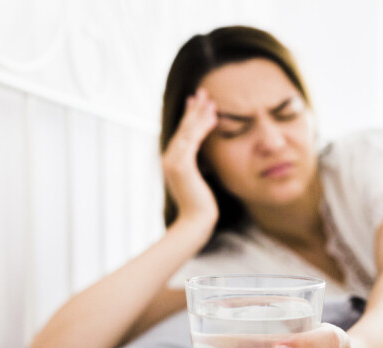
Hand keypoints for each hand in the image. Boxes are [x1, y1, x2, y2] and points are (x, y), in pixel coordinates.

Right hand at [161, 88, 219, 231]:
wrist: (195, 222)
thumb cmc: (199, 207)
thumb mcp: (197, 184)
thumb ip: (195, 172)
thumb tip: (201, 167)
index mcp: (172, 162)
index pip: (182, 134)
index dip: (189, 117)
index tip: (196, 102)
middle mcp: (169, 158)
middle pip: (183, 127)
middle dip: (194, 109)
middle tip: (203, 91)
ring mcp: (173, 161)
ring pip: (188, 131)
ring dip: (199, 113)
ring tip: (210, 99)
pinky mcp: (182, 165)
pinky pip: (193, 140)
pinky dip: (202, 127)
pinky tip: (213, 117)